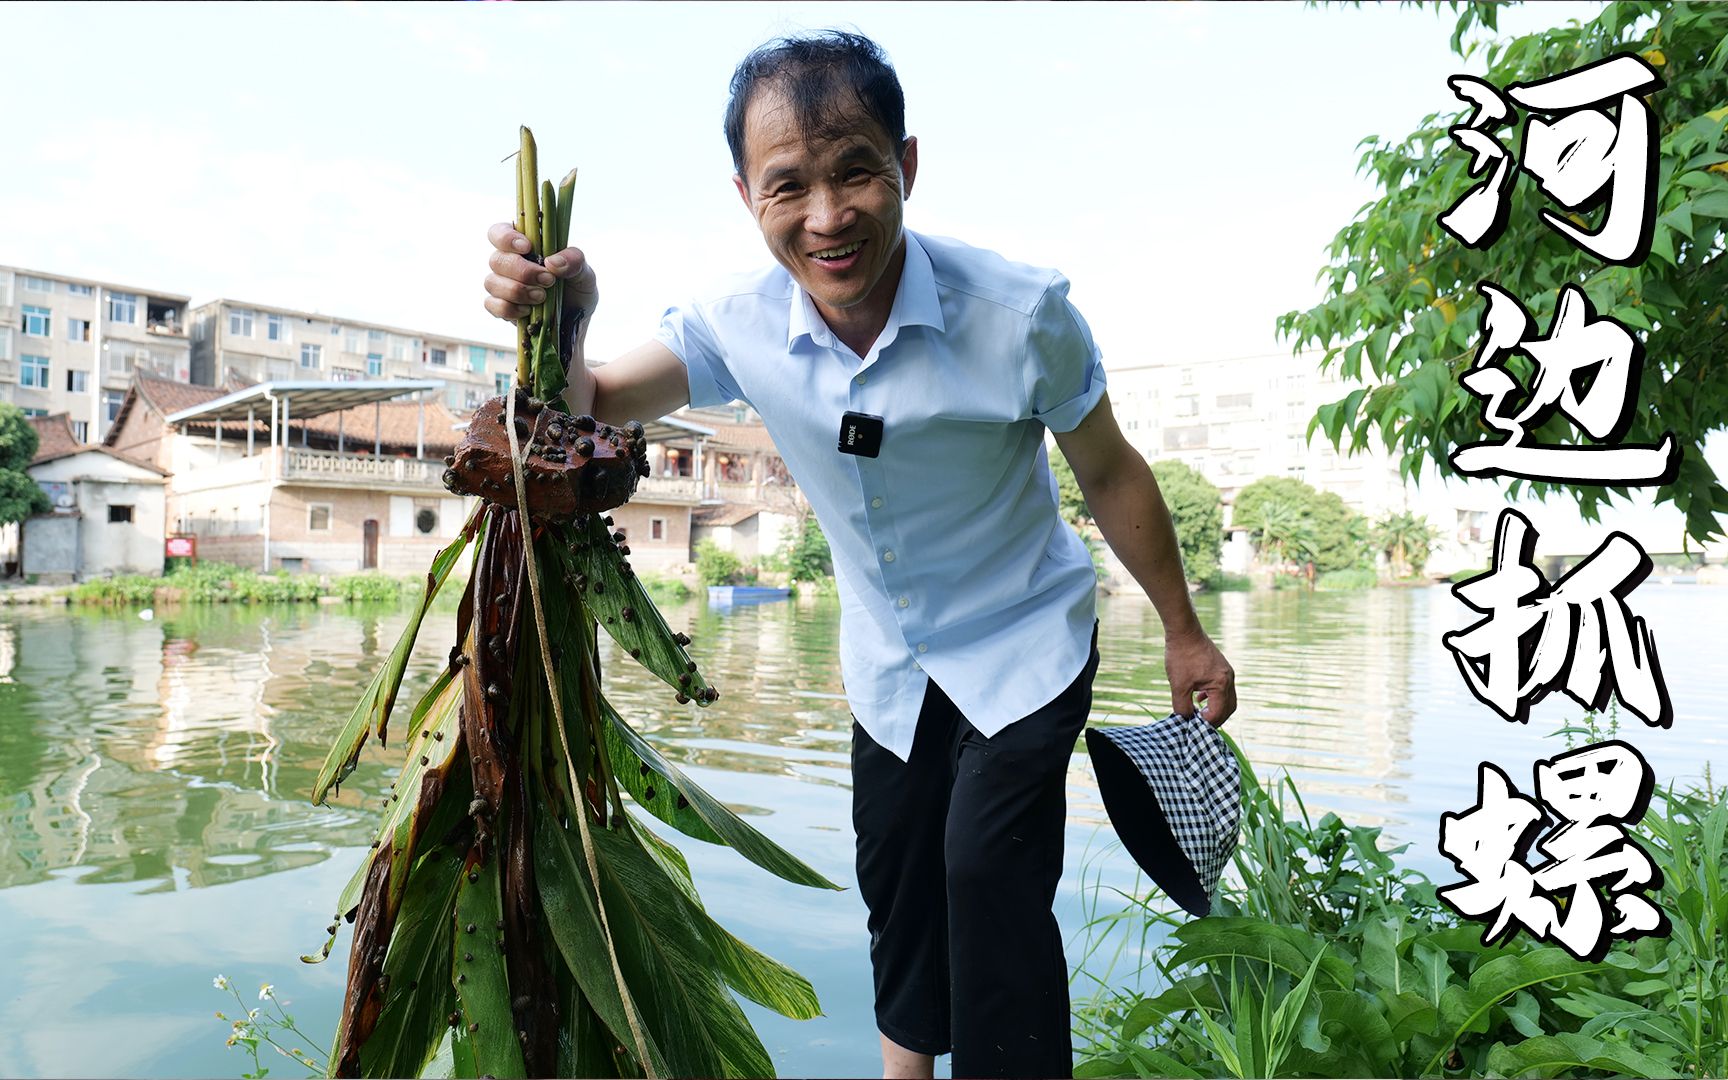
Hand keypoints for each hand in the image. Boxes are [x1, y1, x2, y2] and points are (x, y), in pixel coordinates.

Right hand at [483, 222, 599, 322]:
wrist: (575, 322)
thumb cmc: (576, 291)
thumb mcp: (585, 274)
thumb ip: (575, 261)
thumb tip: (552, 262)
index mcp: (524, 246)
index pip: (499, 232)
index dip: (506, 238)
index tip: (527, 247)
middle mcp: (509, 263)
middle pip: (496, 260)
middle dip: (523, 271)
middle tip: (548, 280)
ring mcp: (502, 285)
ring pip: (492, 282)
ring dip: (518, 291)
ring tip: (542, 297)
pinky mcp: (500, 307)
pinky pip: (493, 305)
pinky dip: (510, 309)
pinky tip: (528, 311)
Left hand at [1165, 627, 1235, 726]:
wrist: (1184, 632)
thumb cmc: (1181, 656)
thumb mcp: (1178, 685)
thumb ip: (1182, 706)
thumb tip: (1185, 720)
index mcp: (1221, 684)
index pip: (1218, 713)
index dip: (1206, 723)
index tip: (1193, 726)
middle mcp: (1228, 679)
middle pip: (1228, 708)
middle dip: (1215, 719)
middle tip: (1200, 726)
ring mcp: (1227, 672)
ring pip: (1227, 699)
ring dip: (1216, 709)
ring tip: (1200, 715)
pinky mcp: (1221, 668)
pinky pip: (1223, 688)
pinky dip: (1214, 697)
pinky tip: (1199, 698)